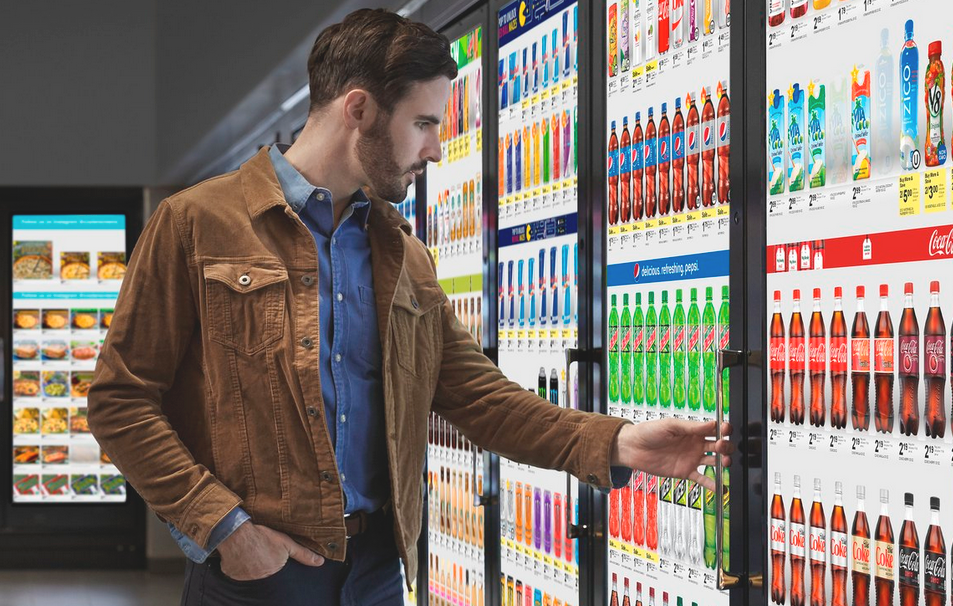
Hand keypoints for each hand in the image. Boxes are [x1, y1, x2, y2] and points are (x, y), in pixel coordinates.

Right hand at [217, 521, 324, 580]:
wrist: (237, 533)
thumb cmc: (263, 536)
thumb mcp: (287, 543)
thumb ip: (303, 554)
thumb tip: (320, 562)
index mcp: (273, 571)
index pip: (275, 569)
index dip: (273, 560)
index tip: (269, 552)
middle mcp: (259, 577)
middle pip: (263, 570)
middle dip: (262, 562)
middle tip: (259, 549)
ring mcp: (244, 576)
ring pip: (249, 571)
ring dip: (250, 563)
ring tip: (250, 550)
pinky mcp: (230, 573)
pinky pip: (235, 570)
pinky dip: (237, 563)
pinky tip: (239, 553)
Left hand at [611, 418, 733, 491]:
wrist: (633, 448)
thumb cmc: (648, 432)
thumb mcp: (670, 425)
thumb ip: (690, 426)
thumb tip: (711, 424)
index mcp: (692, 430)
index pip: (714, 429)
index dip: (723, 429)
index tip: (727, 430)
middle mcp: (695, 444)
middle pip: (718, 446)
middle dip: (725, 446)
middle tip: (721, 447)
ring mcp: (691, 459)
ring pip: (714, 461)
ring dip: (723, 462)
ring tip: (725, 463)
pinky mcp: (685, 472)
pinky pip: (702, 479)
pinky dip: (712, 484)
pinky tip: (721, 488)